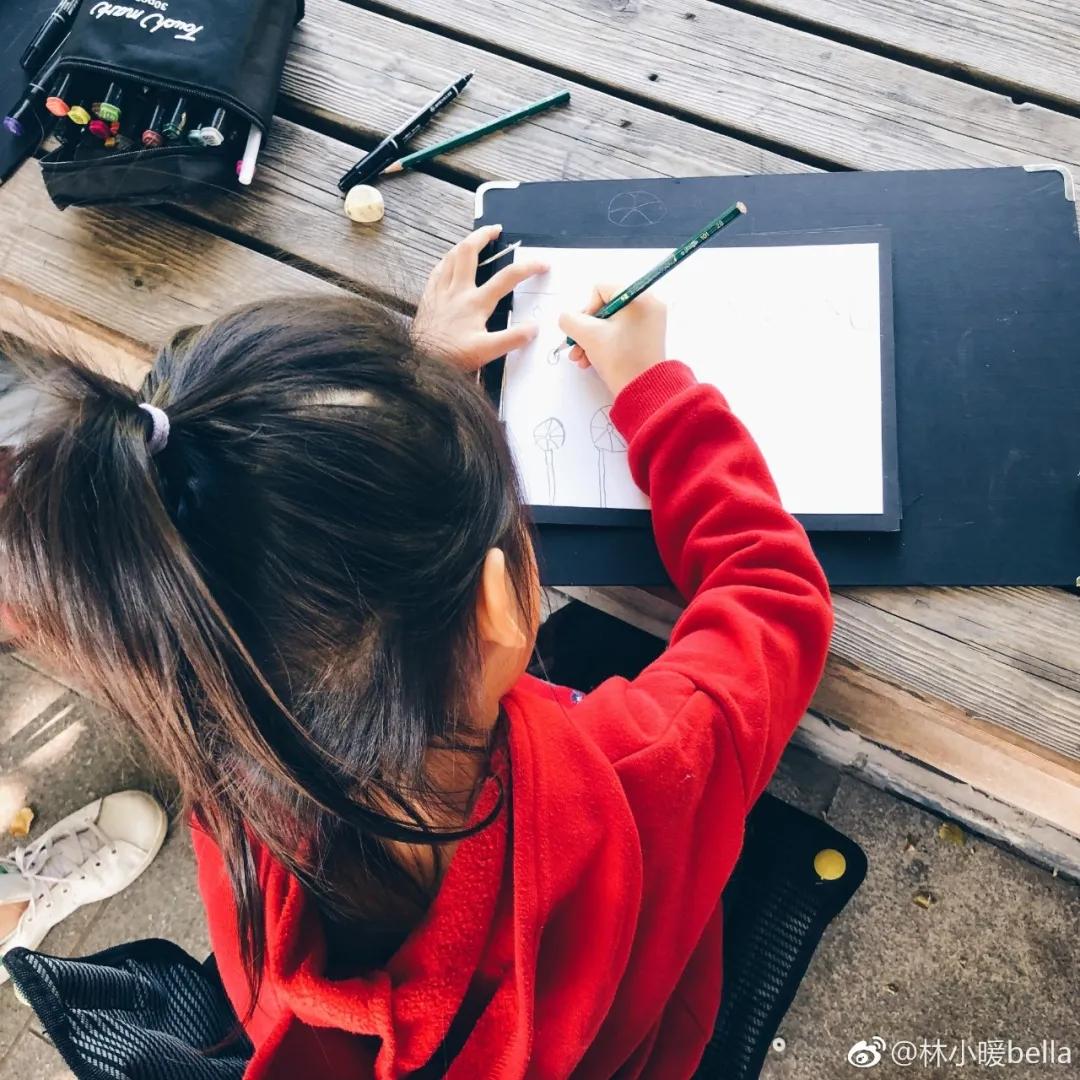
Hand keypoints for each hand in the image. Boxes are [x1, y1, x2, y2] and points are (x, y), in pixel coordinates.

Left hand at [412, 225, 548, 371]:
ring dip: (464, 244)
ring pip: (450, 256)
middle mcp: (458, 291)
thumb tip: (532, 328)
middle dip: (483, 235)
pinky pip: (437, 270)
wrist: (422, 362)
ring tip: (474, 241)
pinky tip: (448, 261)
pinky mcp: (428, 298)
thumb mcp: (487, 351)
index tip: (541, 264)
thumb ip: (511, 339)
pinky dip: (445, 260)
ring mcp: (441, 292)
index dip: (527, 267)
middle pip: (469, 252)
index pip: (507, 278)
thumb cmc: (452, 357)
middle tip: (495, 230)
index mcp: (476, 303)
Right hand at [558, 284, 666, 396]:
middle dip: (585, 330)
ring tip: (580, 359)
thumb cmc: (620, 359)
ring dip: (590, 340)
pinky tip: (590, 361)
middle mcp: (647, 306)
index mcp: (639, 297)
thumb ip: (569, 320)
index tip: (583, 330)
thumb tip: (567, 318)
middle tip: (575, 347)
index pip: (601, 290)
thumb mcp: (588, 335)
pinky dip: (603, 345)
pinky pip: (619, 335)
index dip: (586, 310)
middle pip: (604, 309)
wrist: (644, 391)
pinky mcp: (645, 340)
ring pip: (609, 324)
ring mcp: (648, 324)